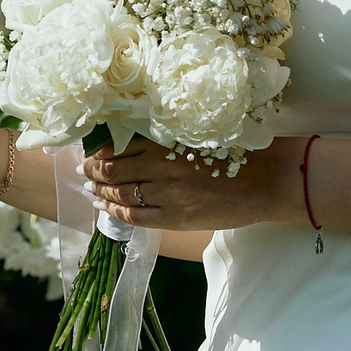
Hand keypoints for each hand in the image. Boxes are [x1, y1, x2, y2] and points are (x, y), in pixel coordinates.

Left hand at [84, 136, 297, 231]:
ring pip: (120, 192)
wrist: (268, 180)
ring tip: (89, 186)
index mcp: (168, 141)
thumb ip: (165, 138)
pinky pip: (135, 215)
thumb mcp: (198, 134)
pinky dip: (115, 210)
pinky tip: (104, 205)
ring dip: (99, 189)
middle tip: (82, 168)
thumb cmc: (238, 152)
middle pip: (113, 168)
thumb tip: (129, 138)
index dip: (98, 148)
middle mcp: (162, 166)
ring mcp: (168, 194)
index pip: (119, 144)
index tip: (88, 148)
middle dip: (92, 169)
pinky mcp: (176, 217)